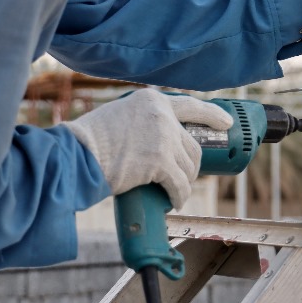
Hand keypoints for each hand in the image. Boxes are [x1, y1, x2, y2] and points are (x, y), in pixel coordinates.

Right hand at [64, 88, 233, 210]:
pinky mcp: (160, 161)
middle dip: (192, 165)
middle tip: (183, 178)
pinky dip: (179, 196)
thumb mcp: (120, 117)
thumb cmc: (89, 142)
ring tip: (174, 192)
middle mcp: (162, 115)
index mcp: (152, 101)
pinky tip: (174, 201)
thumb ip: (141, 122)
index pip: (192, 106)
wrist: (75, 155)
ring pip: (189, 166)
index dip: (212, 116)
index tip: (226, 123)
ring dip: (184, 182)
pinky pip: (180, 184)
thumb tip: (156, 143)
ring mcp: (163, 137)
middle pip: (191, 145)